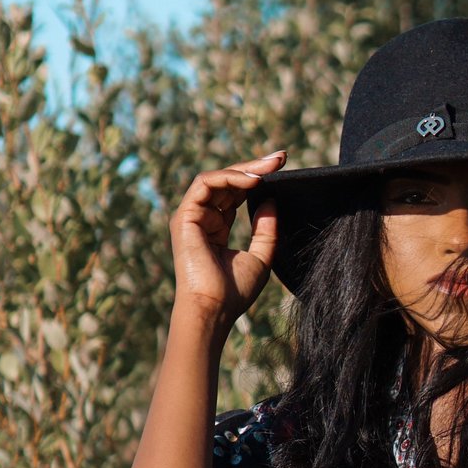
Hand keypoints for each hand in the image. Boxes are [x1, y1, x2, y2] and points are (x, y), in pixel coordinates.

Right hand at [171, 149, 284, 328]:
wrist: (214, 309)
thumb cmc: (234, 292)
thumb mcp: (260, 257)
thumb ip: (266, 230)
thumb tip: (272, 199)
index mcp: (216, 229)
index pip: (236, 195)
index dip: (257, 180)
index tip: (282, 169)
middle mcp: (202, 219)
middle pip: (228, 183)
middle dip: (255, 168)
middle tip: (282, 158)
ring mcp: (191, 216)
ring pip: (217, 178)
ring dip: (245, 169)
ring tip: (270, 167)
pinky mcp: (185, 216)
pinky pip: (206, 184)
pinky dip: (229, 178)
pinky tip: (253, 181)